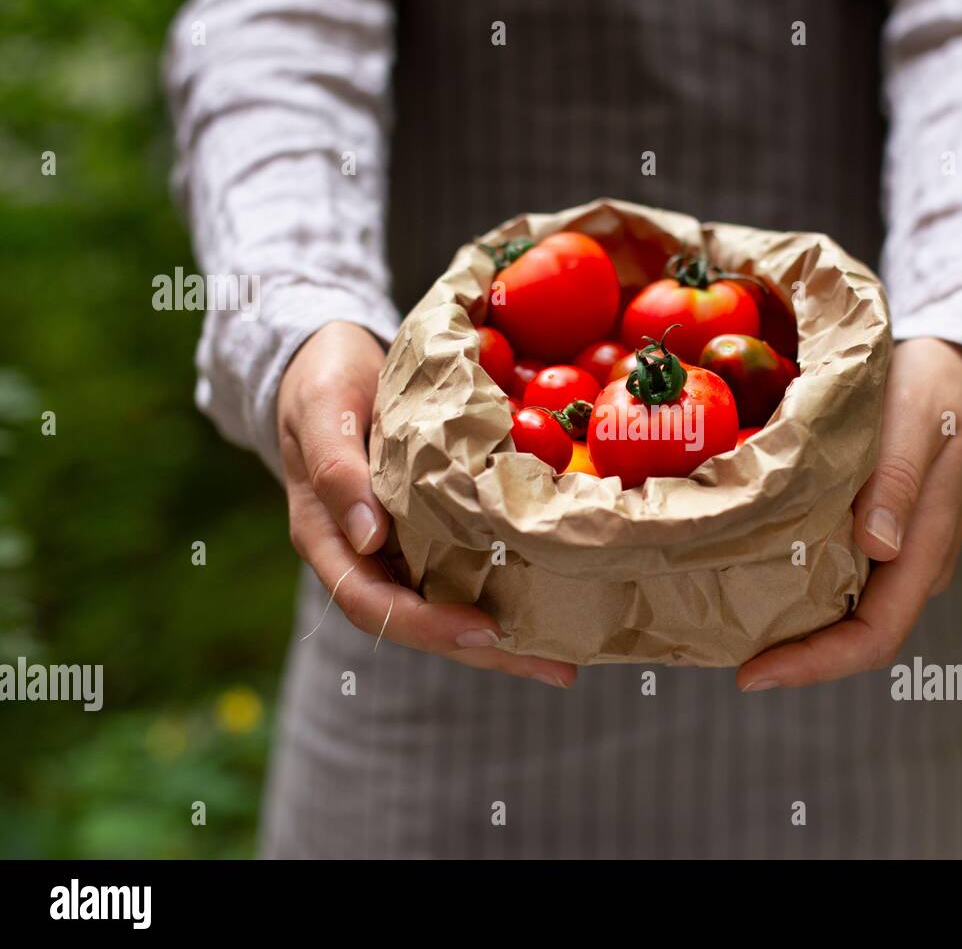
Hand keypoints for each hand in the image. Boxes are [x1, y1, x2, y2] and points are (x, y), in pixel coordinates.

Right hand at [277, 321, 576, 686]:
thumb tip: (368, 538)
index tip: (485, 632)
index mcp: (330, 539)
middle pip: (424, 624)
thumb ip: (337, 471)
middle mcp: (369, 556)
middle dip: (488, 652)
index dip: (428, 626)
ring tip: (569, 658)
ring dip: (508, 638)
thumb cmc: (322, 381)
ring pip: (452, 605)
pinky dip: (509, 590)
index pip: (373, 605)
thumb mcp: (323, 412)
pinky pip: (469, 569)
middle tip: (558, 670)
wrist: (335, 361)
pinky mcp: (434, 528)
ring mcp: (402, 547)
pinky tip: (556, 599)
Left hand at [737, 338, 961, 689]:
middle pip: (850, 637)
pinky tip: (746, 570)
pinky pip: (832, 576)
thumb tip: (878, 547)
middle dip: (791, 654)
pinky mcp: (874, 534)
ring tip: (722, 619)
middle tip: (717, 650)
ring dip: (788, 624)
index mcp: (925, 552)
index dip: (815, 665)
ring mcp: (893, 554)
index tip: (752, 675)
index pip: (874, 637)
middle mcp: (909, 567)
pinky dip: (793, 585)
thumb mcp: (915, 421)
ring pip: (839, 611)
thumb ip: (898, 481)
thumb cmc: (934, 389)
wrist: (958, 366)